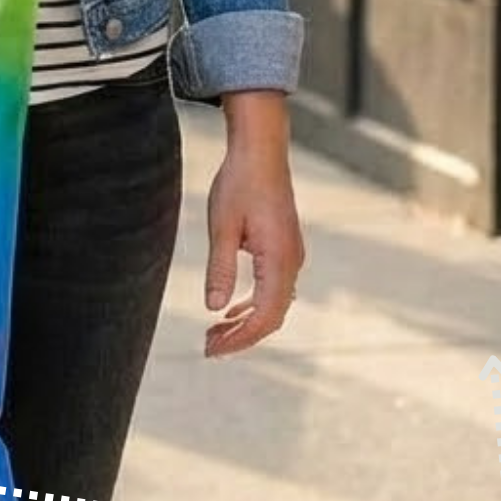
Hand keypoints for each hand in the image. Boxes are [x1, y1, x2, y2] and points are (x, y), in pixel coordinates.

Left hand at [203, 94, 303, 357]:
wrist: (261, 150)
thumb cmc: (239, 183)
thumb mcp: (222, 226)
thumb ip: (220, 268)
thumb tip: (213, 308)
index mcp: (279, 260)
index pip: (264, 316)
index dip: (239, 339)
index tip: (212, 350)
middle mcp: (292, 262)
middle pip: (272, 316)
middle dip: (241, 336)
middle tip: (208, 347)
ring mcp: (292, 255)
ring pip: (274, 304)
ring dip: (246, 322)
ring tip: (214, 333)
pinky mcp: (285, 248)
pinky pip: (274, 288)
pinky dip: (253, 304)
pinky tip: (231, 308)